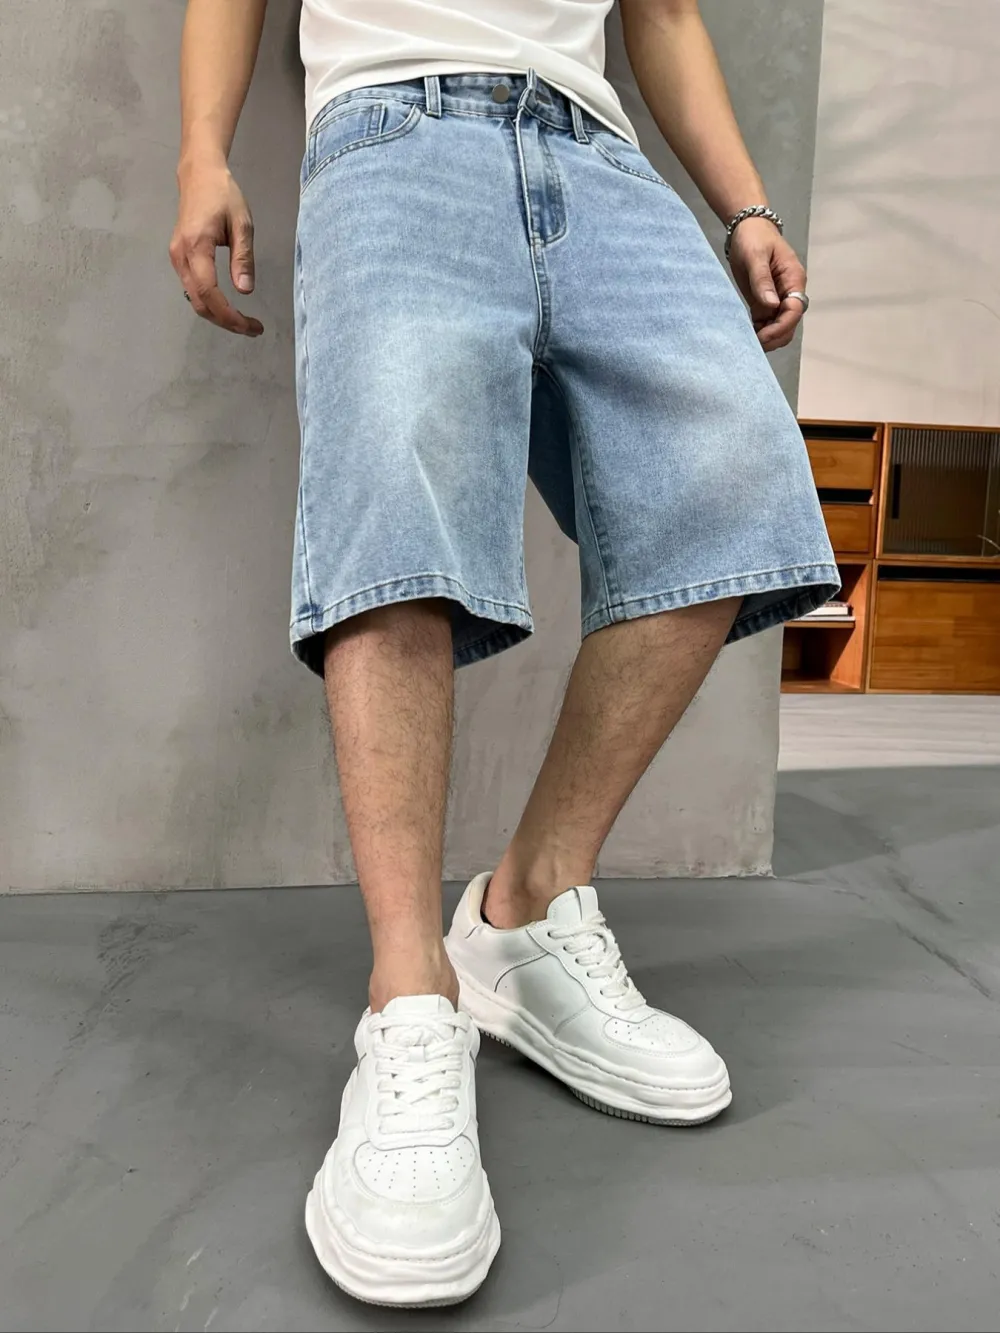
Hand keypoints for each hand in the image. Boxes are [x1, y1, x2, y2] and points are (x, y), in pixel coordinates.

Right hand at [169, 159, 262, 336]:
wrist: (198, 174)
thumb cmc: (223, 195)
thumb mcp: (242, 224)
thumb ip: (243, 258)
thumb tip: (244, 290)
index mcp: (196, 247)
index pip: (209, 292)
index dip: (229, 315)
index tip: (251, 326)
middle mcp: (180, 256)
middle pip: (199, 303)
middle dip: (225, 321)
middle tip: (251, 329)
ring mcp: (176, 258)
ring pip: (194, 299)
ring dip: (218, 315)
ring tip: (243, 321)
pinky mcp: (178, 258)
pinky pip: (192, 289)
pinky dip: (210, 303)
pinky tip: (228, 306)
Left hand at [727, 219, 806, 352]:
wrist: (747, 229)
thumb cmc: (753, 237)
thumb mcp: (755, 256)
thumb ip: (762, 280)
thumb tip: (772, 306)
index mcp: (793, 279)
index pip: (795, 310)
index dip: (781, 327)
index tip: (762, 336)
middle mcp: (790, 292)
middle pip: (790, 324)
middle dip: (775, 337)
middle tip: (753, 344)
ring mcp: (778, 299)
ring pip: (780, 327)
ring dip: (767, 338)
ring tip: (748, 342)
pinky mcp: (765, 303)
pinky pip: (767, 324)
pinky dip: (759, 332)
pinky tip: (746, 335)